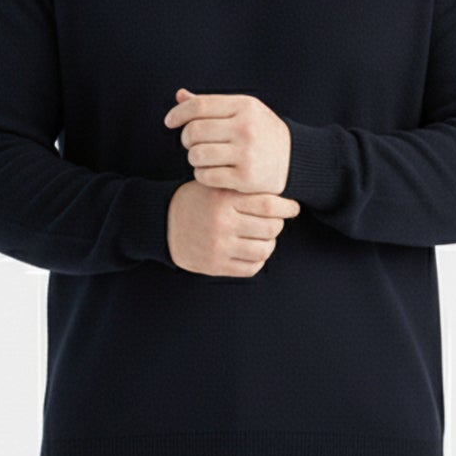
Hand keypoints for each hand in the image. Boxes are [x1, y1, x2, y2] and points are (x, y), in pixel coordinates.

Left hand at [163, 89, 291, 194]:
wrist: (295, 160)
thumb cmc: (262, 132)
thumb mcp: (244, 111)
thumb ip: (212, 105)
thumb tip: (180, 96)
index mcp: (244, 106)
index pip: (199, 106)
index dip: (178, 113)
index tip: (169, 122)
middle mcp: (246, 128)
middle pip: (194, 132)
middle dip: (186, 139)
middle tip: (192, 144)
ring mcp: (246, 154)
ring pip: (197, 155)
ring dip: (193, 158)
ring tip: (202, 158)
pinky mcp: (245, 179)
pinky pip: (206, 176)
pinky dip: (201, 175)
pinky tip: (209, 172)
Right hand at [166, 180, 300, 276]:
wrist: (163, 223)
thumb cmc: (198, 201)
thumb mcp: (216, 187)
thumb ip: (244, 190)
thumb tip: (283, 201)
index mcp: (224, 199)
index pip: (269, 206)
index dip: (287, 208)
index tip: (293, 208)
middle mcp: (222, 223)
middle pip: (271, 228)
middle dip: (277, 225)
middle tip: (273, 222)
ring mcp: (219, 246)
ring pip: (264, 250)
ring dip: (268, 244)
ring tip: (262, 238)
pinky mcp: (215, 265)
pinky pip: (251, 267)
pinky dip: (257, 261)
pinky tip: (251, 251)